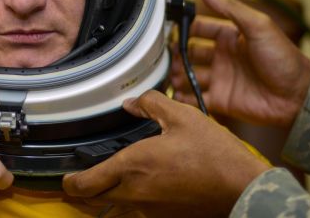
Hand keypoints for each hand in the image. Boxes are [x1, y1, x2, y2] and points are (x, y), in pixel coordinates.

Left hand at [63, 90, 269, 216]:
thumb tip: (132, 103)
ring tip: (107, 185)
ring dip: (105, 200)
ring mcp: (150, 211)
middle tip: (81, 179)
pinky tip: (142, 190)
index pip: (84, 184)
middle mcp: (135, 194)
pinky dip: (131, 205)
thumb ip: (151, 104)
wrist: (243, 189)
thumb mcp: (183, 116)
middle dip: (83, 191)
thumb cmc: (214, 155)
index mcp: (132, 167)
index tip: (67, 176)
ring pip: (114, 210)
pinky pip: (138, 214)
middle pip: (93, 201)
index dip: (69, 182)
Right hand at [171, 0, 309, 126]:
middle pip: (191, 53)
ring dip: (178, 74)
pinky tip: (177, 94)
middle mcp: (224, 56)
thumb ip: (230, 7)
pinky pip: (197, 98)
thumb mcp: (257, 25)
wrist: (298, 95)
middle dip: (177, 54)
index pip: (200, 28)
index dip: (185, 29)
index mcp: (231, 37)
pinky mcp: (222, 100)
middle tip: (168, 57)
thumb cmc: (284, 58)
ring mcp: (222, 78)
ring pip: (190, 75)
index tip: (171, 31)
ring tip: (172, 75)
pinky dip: (185, 97)